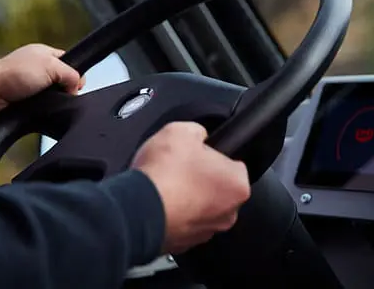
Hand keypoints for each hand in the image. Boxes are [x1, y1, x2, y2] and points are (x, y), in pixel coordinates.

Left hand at [0, 44, 84, 119]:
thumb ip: (71, 74)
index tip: (75, 84)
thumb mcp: (51, 66)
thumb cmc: (13, 74)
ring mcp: (34, 86)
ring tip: (46, 101)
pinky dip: (44, 110)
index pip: (71, 63)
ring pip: (56, 97)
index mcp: (46, 55)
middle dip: (65, 90)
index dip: (76, 74)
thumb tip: (76, 88)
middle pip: (65, 82)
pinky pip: (45, 107)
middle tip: (58, 92)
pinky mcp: (28, 101)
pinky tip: (40, 108)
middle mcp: (41, 69)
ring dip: (54, 101)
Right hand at [132, 122, 250, 253]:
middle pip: (218, 188)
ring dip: (187, 197)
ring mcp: (206, 231)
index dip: (212, 155)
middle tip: (180, 168)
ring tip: (166, 185)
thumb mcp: (182, 130)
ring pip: (201, 207)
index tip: (197, 154)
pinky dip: (174, 214)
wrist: (136, 209)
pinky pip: (183, 223)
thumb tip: (197, 135)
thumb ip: (198, 131)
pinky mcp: (184, 243)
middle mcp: (228, 213)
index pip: (232, 164)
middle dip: (201, 178)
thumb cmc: (163, 175)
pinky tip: (159, 202)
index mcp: (237, 185)